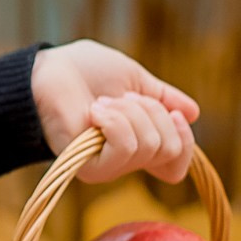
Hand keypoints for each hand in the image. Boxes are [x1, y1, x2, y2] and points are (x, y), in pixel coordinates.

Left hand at [30, 40, 199, 184]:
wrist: (46, 72)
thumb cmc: (84, 71)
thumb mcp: (134, 79)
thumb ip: (164, 98)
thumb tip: (194, 112)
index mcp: (141, 141)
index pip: (178, 164)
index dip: (186, 140)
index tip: (176, 113)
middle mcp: (128, 160)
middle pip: (171, 150)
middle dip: (152, 112)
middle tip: (122, 98)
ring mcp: (110, 166)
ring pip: (150, 145)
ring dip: (129, 112)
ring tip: (102, 103)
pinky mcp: (92, 168)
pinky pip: (125, 147)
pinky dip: (115, 121)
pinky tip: (94, 112)